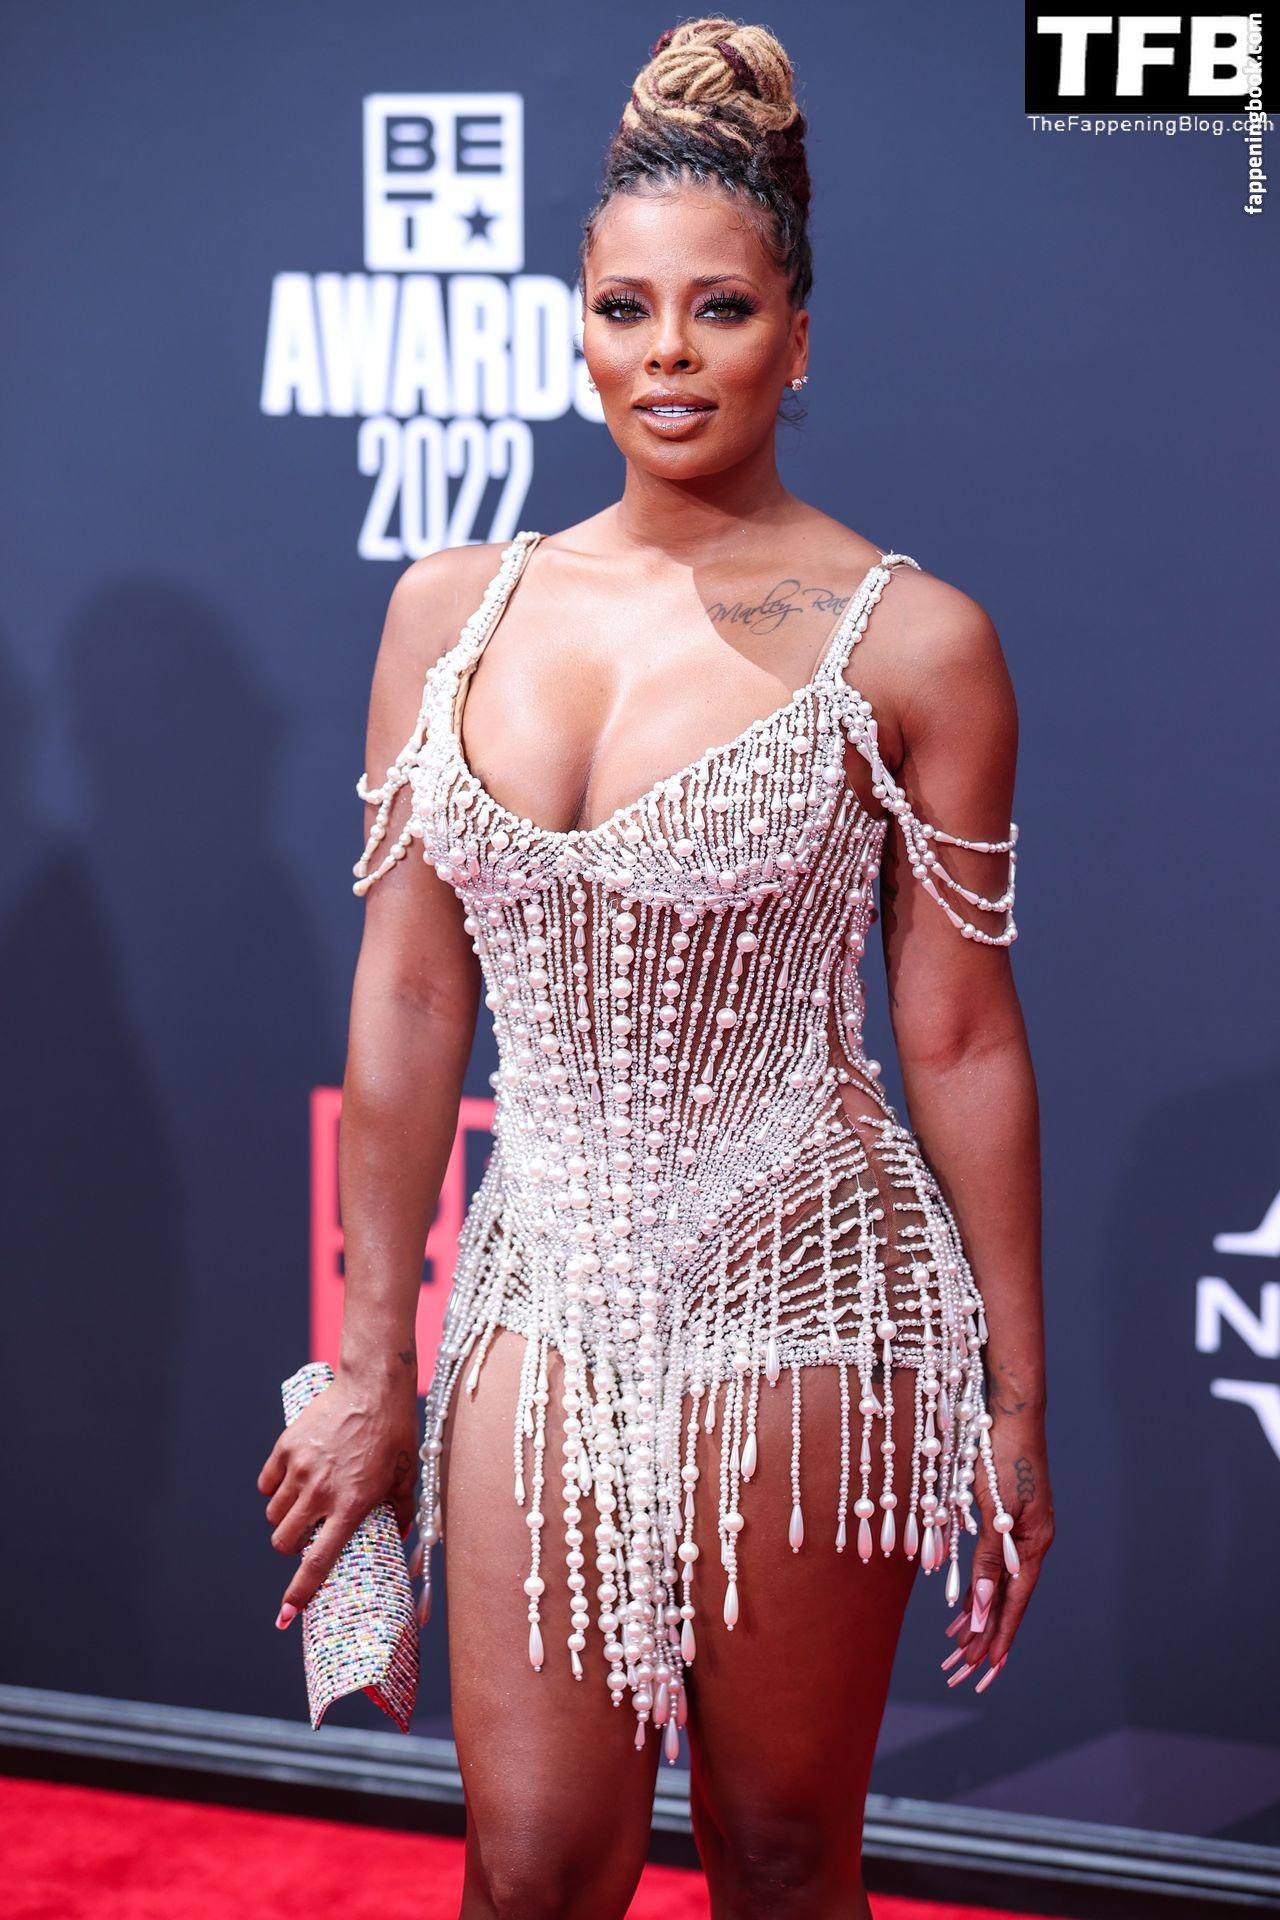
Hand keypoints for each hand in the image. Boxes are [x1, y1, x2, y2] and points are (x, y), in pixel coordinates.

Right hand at [256, 1366, 419, 1625]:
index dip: (299, 1593)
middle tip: (309, 1532)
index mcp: (352, 1505)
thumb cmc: (395, 1432)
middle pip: (283, 1541)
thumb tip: (397, 1538)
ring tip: (306, 1502)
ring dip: (285, 1516)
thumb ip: (402, 1513)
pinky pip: (266, 1483)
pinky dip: (274, 1488)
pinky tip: (291, 1481)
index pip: (318, 1562)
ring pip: (273, 1513)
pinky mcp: (286, 1447)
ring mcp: (300, 1468)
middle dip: (291, 1545)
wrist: (372, 1386)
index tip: (285, 1616)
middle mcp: (321, 1492)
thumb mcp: (406, 1477)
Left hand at [942, 1413, 1053, 1690]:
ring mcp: (1020, 1532)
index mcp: (1034, 1545)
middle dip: (986, 1638)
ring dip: (980, 1617)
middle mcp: (1030, 1544)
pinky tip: (965, 1602)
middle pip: (1008, 1603)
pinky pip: (992, 1566)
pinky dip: (978, 1588)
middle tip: (961, 1670)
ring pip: (999, 1588)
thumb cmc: (1002, 1455)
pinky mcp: (1006, 1519)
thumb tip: (984, 1611)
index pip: (1015, 1605)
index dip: (998, 1638)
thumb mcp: (995, 1511)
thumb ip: (989, 1561)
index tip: (984, 1669)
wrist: (1009, 1411)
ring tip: (959, 1646)